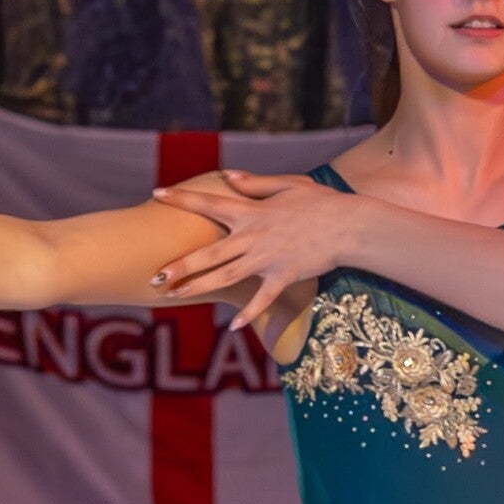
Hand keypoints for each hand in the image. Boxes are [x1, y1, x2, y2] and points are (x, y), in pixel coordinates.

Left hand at [147, 169, 348, 331]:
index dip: (182, 197)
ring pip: (225, 277)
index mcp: (251, 212)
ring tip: (174, 296)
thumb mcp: (287, 185)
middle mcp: (253, 236)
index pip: (209, 202)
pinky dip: (248, 313)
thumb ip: (254, 183)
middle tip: (154, 276)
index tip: (157, 193)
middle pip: (208, 253)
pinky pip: (262, 298)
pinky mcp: (284, 276)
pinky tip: (233, 327)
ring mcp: (267, 259)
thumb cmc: (320, 202)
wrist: (349, 225)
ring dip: (198, 287)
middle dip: (179, 265)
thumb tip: (227, 176)